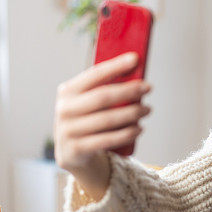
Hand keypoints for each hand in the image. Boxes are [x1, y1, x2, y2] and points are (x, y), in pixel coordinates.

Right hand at [53, 52, 151, 197]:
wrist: (71, 153)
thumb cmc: (88, 120)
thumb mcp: (89, 103)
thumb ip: (105, 89)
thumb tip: (136, 73)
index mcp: (67, 92)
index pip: (93, 75)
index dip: (115, 66)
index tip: (135, 58)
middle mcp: (63, 110)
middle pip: (102, 97)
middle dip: (128, 90)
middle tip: (148, 87)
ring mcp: (67, 131)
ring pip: (107, 119)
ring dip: (132, 113)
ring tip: (147, 109)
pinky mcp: (75, 150)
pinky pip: (106, 140)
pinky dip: (126, 134)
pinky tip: (139, 128)